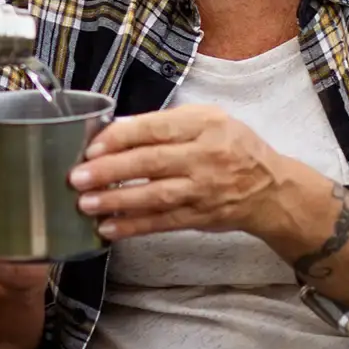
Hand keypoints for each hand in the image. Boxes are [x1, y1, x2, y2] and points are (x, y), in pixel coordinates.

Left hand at [67, 104, 313, 251]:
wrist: (270, 188)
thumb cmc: (232, 147)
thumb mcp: (209, 120)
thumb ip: (168, 123)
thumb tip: (118, 129)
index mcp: (206, 124)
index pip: (156, 128)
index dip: (121, 137)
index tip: (91, 146)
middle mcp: (206, 156)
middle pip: (152, 162)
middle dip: (111, 170)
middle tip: (78, 177)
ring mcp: (204, 190)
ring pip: (155, 196)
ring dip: (118, 201)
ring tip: (86, 204)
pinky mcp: (201, 217)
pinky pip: (163, 223)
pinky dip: (134, 226)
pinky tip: (108, 228)